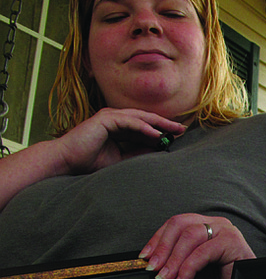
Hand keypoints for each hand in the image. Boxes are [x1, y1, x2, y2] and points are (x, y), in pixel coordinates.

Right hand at [53, 107, 185, 175]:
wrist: (68, 161)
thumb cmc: (90, 162)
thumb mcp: (121, 159)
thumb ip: (138, 153)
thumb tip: (158, 151)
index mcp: (119, 127)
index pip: (145, 126)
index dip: (162, 130)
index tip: (178, 136)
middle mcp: (116, 118)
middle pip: (146, 119)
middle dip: (165, 124)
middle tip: (183, 128)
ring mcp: (110, 116)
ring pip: (140, 117)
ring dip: (158, 123)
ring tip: (174, 129)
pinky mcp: (104, 119)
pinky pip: (129, 121)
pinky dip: (144, 127)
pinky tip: (156, 133)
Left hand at [139, 213, 255, 278]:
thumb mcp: (189, 273)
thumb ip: (173, 263)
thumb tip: (151, 263)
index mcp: (206, 227)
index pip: (175, 224)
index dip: (157, 240)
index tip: (145, 258)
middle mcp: (216, 225)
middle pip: (179, 224)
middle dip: (162, 248)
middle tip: (153, 269)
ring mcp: (225, 231)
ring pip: (189, 235)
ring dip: (173, 259)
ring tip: (167, 277)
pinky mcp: (232, 242)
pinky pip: (202, 251)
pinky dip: (188, 268)